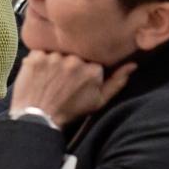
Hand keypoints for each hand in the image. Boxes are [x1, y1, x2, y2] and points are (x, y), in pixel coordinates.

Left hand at [9, 52, 137, 128]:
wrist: (39, 118)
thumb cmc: (71, 110)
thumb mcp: (99, 101)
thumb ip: (117, 82)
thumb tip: (132, 65)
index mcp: (93, 69)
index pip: (92, 57)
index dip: (85, 66)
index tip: (77, 76)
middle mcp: (75, 60)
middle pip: (75, 52)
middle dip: (69, 62)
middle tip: (62, 78)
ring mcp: (54, 57)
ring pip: (57, 50)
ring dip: (54, 61)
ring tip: (49, 77)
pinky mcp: (36, 57)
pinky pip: (40, 51)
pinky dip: (39, 60)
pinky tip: (39, 74)